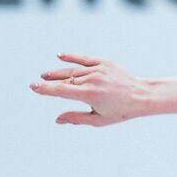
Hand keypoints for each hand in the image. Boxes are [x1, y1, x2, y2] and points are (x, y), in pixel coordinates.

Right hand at [31, 53, 151, 125]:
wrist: (143, 96)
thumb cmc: (122, 111)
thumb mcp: (99, 120)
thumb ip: (77, 118)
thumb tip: (57, 120)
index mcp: (89, 94)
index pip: (61, 90)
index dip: (45, 89)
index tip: (33, 87)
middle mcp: (92, 80)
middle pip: (64, 80)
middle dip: (50, 81)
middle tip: (39, 82)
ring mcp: (98, 69)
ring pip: (72, 70)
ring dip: (58, 72)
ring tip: (47, 75)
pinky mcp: (104, 62)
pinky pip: (84, 58)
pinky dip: (71, 57)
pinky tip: (60, 56)